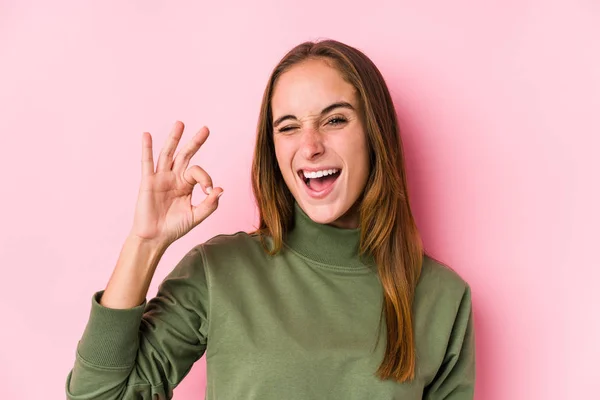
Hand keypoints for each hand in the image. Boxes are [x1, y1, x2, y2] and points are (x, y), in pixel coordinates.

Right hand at [128, 121, 222, 246]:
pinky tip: (147, 135)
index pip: (198, 172)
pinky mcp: (147, 182)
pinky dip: (146, 148)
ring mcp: (160, 178)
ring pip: (168, 154)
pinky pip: (147, 162)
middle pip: (185, 155)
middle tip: (206, 129)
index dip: (206, 178)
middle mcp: (174, 177)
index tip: (209, 190)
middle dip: (195, 142)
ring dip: (174, 138)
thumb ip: (210, 204)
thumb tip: (220, 189)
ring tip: (180, 123)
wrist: (155, 238)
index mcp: (186, 184)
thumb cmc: (174, 228)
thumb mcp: (196, 216)